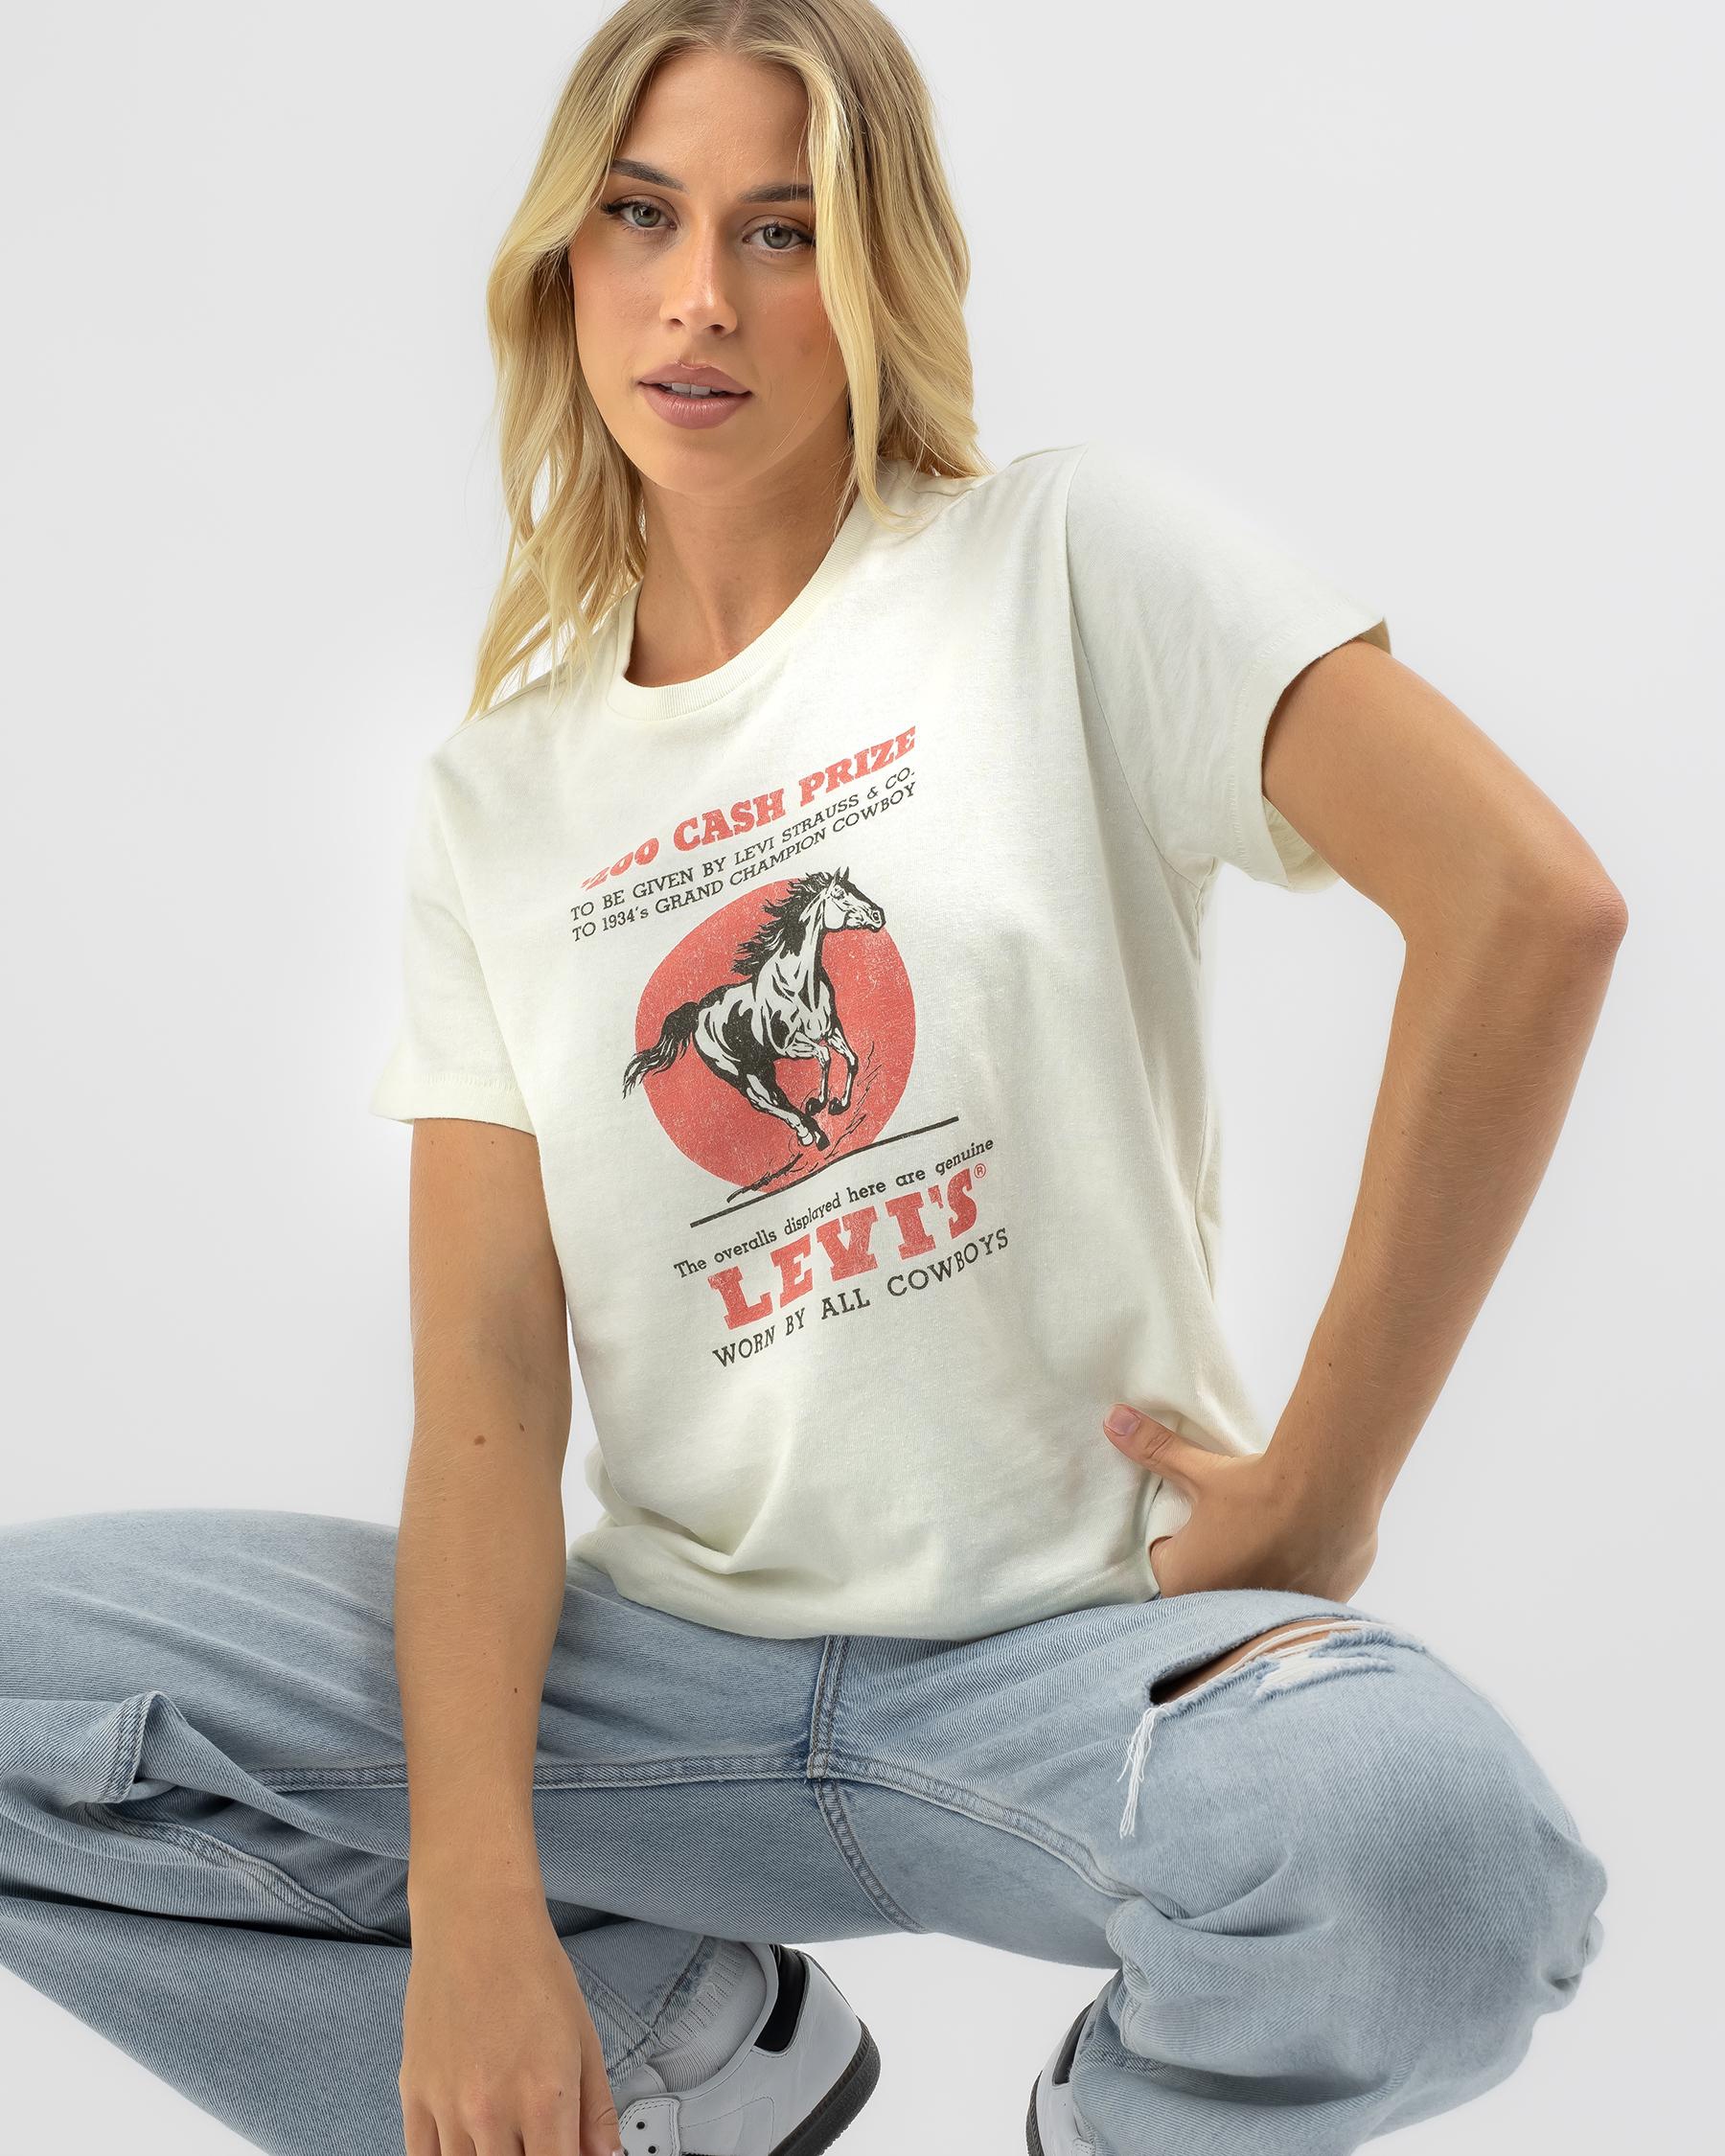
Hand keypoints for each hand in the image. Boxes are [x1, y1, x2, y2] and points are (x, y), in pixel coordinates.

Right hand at [401, 1891, 621, 2155]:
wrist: (476, 1921)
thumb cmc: (533, 1970)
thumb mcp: (584, 2037)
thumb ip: (597, 2110)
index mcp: (545, 2095)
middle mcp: (493, 2109)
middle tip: (534, 2141)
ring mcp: (448, 2106)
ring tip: (505, 2136)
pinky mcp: (414, 2095)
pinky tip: (468, 2146)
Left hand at [1103, 1404, 1378, 1600]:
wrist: (1330, 1494)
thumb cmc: (1255, 1491)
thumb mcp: (1199, 1470)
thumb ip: (1154, 1450)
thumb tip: (1113, 1419)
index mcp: (1185, 1583)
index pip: (1167, 1566)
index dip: (1179, 1540)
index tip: (1196, 1519)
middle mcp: (1224, 1609)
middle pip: (1209, 1583)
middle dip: (1216, 1561)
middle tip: (1233, 1526)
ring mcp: (1272, 1613)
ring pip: (1253, 1593)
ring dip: (1257, 1572)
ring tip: (1269, 1536)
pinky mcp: (1316, 1607)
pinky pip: (1296, 1595)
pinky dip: (1297, 1575)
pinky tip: (1302, 1548)